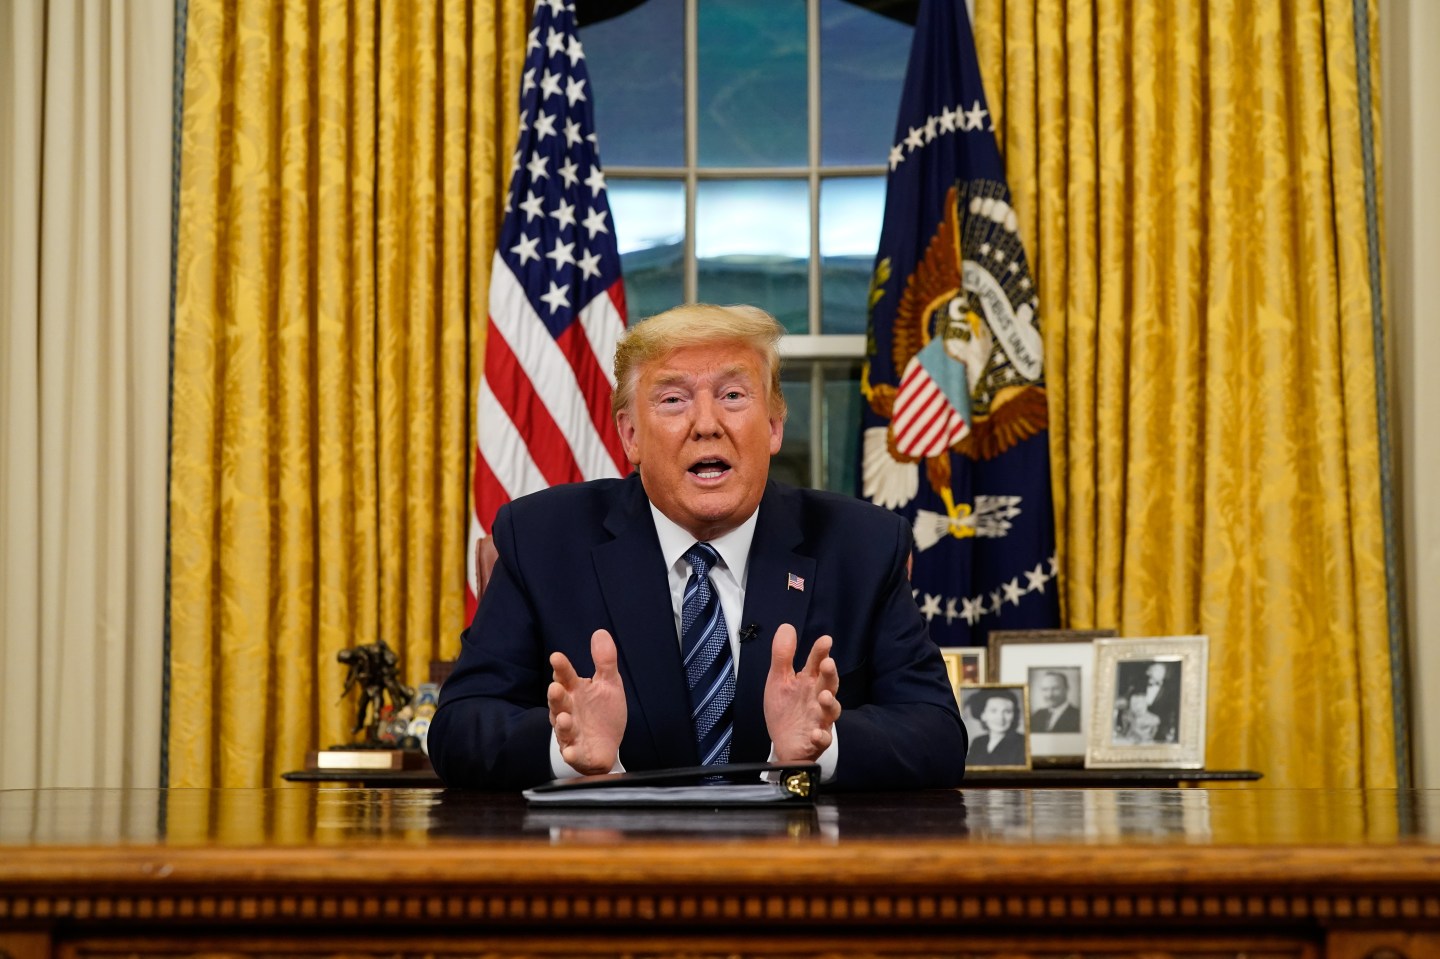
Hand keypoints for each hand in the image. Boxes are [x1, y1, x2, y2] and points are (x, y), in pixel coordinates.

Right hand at [548, 629, 626, 774]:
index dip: (561, 668)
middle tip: (555, 687)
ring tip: (564, 718)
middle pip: (559, 702)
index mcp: (575, 691)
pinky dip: (571, 753)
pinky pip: (572, 753)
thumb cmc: (602, 712)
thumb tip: (600, 632)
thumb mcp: (608, 684)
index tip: (557, 657)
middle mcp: (568, 710)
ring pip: (562, 728)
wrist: (606, 746)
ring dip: (562, 724)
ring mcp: (570, 732)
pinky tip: (571, 751)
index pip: (566, 677)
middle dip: (556, 696)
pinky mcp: (576, 752)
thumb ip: (604, 661)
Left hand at [763, 623, 840, 761]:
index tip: (825, 640)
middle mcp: (817, 699)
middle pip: (829, 684)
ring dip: (830, 703)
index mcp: (808, 682)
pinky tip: (814, 732)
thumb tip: (787, 626)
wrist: (783, 743)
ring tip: (824, 696)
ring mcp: (819, 720)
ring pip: (831, 711)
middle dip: (830, 674)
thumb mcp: (779, 680)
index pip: (817, 664)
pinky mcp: (816, 740)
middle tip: (827, 664)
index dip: (821, 652)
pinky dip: (820, 736)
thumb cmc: (785, 709)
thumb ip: (783, 655)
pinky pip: (822, 739)